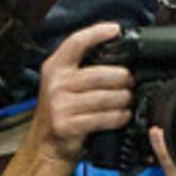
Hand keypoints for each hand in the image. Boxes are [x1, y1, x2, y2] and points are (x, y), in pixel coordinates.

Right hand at [31, 23, 137, 164]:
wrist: (44, 146)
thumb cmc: (62, 111)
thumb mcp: (64, 84)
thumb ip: (83, 67)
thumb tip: (118, 52)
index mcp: (54, 68)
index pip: (76, 42)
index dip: (97, 33)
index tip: (116, 29)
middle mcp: (55, 84)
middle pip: (99, 74)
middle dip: (122, 77)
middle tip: (131, 80)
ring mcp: (59, 106)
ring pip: (104, 97)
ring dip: (123, 99)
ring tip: (128, 99)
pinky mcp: (66, 125)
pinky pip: (102, 118)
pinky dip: (118, 117)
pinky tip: (123, 115)